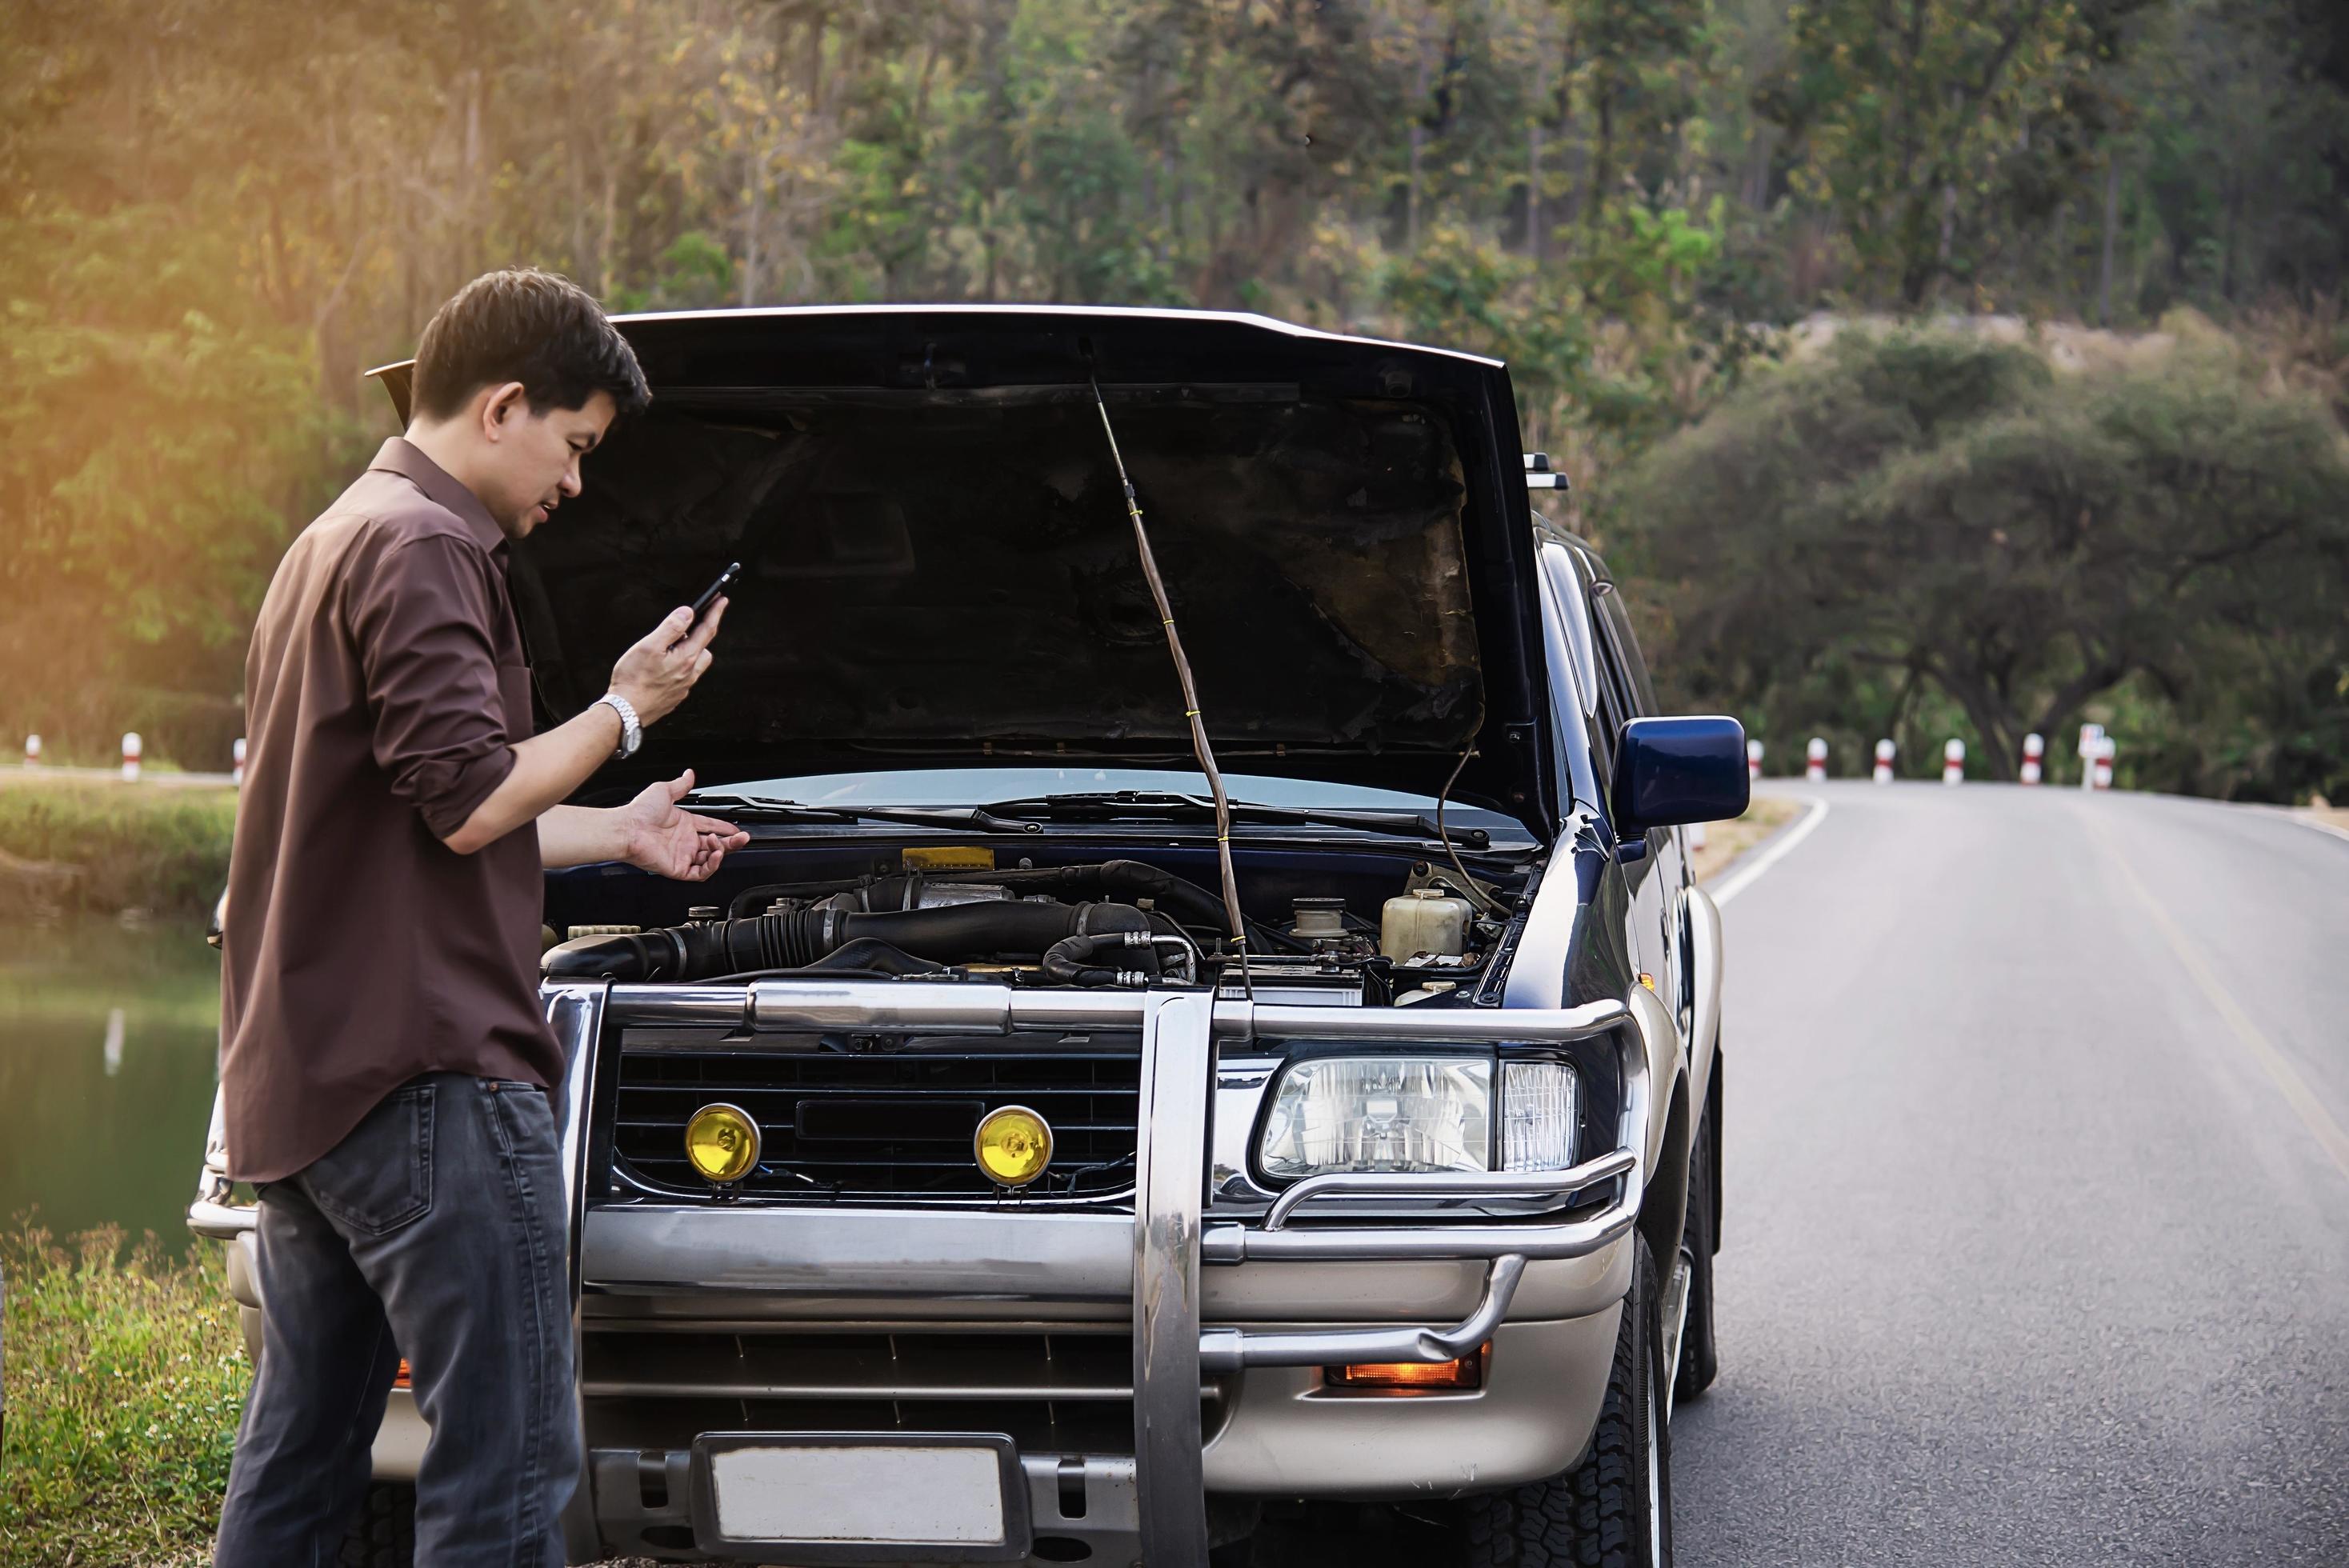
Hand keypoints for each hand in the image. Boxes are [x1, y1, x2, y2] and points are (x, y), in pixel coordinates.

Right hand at [610, 599, 726, 727]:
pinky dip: (680, 668)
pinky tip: (665, 667)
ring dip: (690, 653)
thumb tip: (687, 613)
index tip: (721, 601)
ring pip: (695, 665)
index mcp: (686, 658)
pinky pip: (684, 678)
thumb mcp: (650, 646)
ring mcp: (683, 687)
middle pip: (704, 649)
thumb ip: (671, 628)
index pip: (706, 630)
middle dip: (702, 634)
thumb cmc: (634, 680)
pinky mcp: (674, 696)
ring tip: (674, 646)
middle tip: (693, 624)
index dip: (715, 613)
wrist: (626, 711)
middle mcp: (689, 674)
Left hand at [618, 769, 749, 882]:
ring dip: (720, 851)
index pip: (709, 826)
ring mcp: (682, 855)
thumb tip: (689, 775)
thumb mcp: (664, 791)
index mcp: (683, 824)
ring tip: (719, 842)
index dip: (724, 828)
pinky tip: (715, 855)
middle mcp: (684, 841)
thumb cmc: (639, 812)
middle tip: (742, 838)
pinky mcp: (678, 868)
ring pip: (710, 859)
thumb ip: (680, 785)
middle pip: (715, 845)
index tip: (735, 828)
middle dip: (731, 842)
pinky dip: (711, 866)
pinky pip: (700, 873)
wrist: (628, 829)